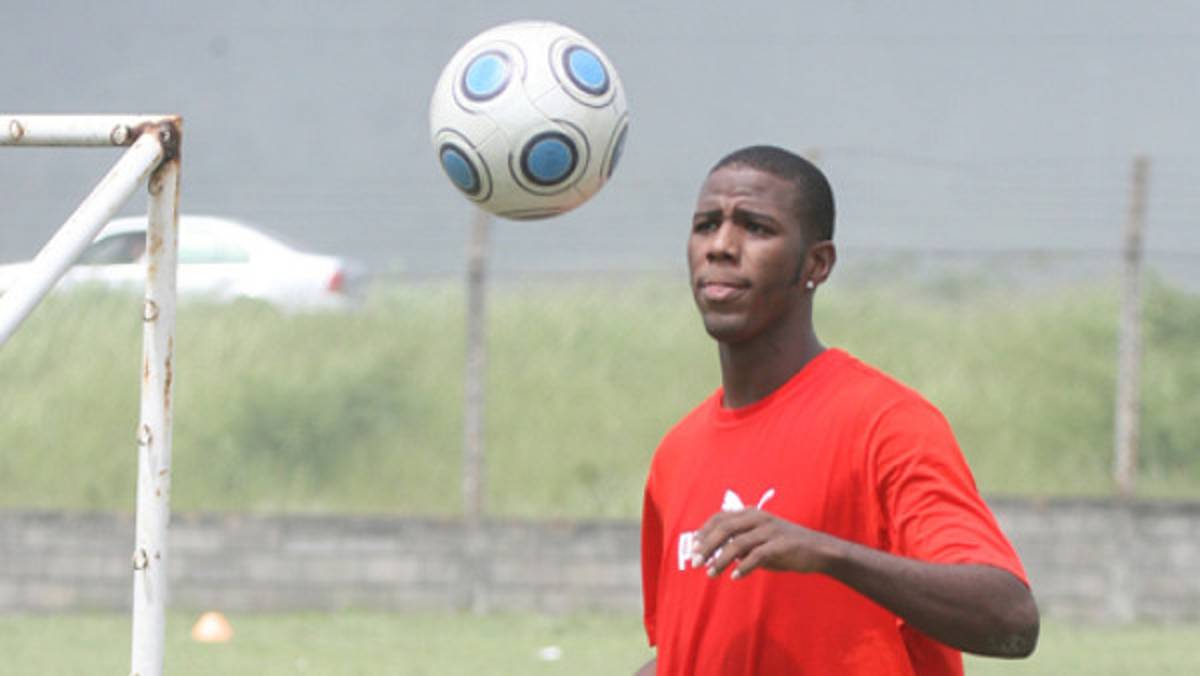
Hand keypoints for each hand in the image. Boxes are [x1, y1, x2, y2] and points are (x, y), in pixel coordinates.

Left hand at [691, 508, 842, 579]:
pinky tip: (735, 577)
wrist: (818, 549)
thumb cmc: (784, 546)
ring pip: (738, 543)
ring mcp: (770, 531)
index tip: (692, 547)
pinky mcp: (781, 545)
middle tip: (695, 562)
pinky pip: (758, 556)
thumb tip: (713, 555)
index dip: (704, 532)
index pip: (720, 518)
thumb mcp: (759, 541)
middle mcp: (758, 518)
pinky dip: (744, 567)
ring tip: (711, 574)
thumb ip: (739, 545)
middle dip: (707, 546)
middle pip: (725, 528)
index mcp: (751, 514)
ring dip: (721, 559)